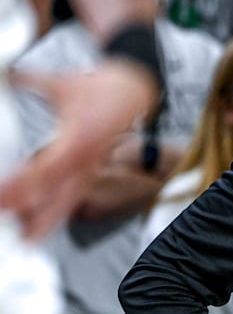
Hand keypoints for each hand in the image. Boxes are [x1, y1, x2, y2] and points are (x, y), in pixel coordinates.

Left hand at [0, 60, 157, 238]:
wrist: (138, 90)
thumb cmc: (106, 87)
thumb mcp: (64, 83)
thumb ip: (31, 80)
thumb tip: (8, 74)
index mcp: (78, 139)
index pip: (45, 169)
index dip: (22, 186)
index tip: (2, 196)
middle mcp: (86, 158)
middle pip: (59, 193)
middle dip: (35, 214)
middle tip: (13, 226)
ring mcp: (91, 165)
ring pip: (69, 198)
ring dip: (48, 219)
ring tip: (29, 238)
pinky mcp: (93, 167)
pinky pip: (75, 192)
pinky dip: (59, 207)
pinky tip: (45, 220)